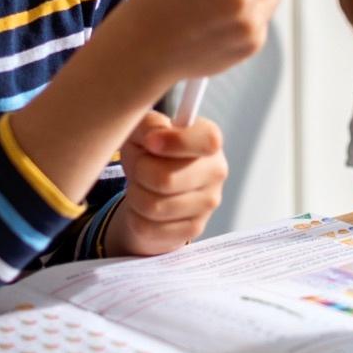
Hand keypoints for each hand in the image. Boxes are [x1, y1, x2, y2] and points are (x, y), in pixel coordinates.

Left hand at [105, 111, 228, 256]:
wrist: (151, 190)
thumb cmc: (150, 154)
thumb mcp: (143, 131)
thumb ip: (149, 124)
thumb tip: (155, 136)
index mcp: (209, 139)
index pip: (206, 140)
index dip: (175, 142)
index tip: (151, 143)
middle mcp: (216, 171)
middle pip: (166, 178)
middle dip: (140, 173)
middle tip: (139, 167)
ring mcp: (208, 203)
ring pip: (154, 206)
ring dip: (135, 196)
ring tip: (140, 187)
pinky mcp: (193, 228)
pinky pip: (149, 227)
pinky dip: (136, 218)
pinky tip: (144, 208)